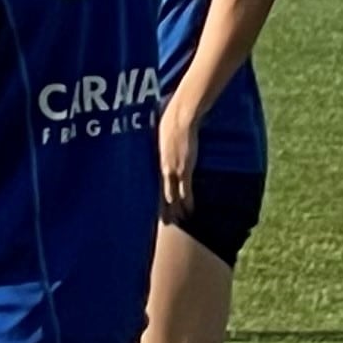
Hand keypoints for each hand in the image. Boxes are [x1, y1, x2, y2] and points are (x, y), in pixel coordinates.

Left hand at [158, 101, 199, 216]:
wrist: (180, 119)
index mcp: (155, 162)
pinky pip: (185, 191)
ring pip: (172, 196)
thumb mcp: (162, 138)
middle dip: (163, 210)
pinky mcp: (185, 169)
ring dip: (176, 210)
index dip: (153, 199)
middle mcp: (162, 169)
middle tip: (164, 223)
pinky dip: (187, 202)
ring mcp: (173, 171)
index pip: (152, 186)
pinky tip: (190, 211)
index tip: (152, 210)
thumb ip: (162, 147)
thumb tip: (164, 149)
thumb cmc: (170, 123)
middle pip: (160, 195)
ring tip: (178, 221)